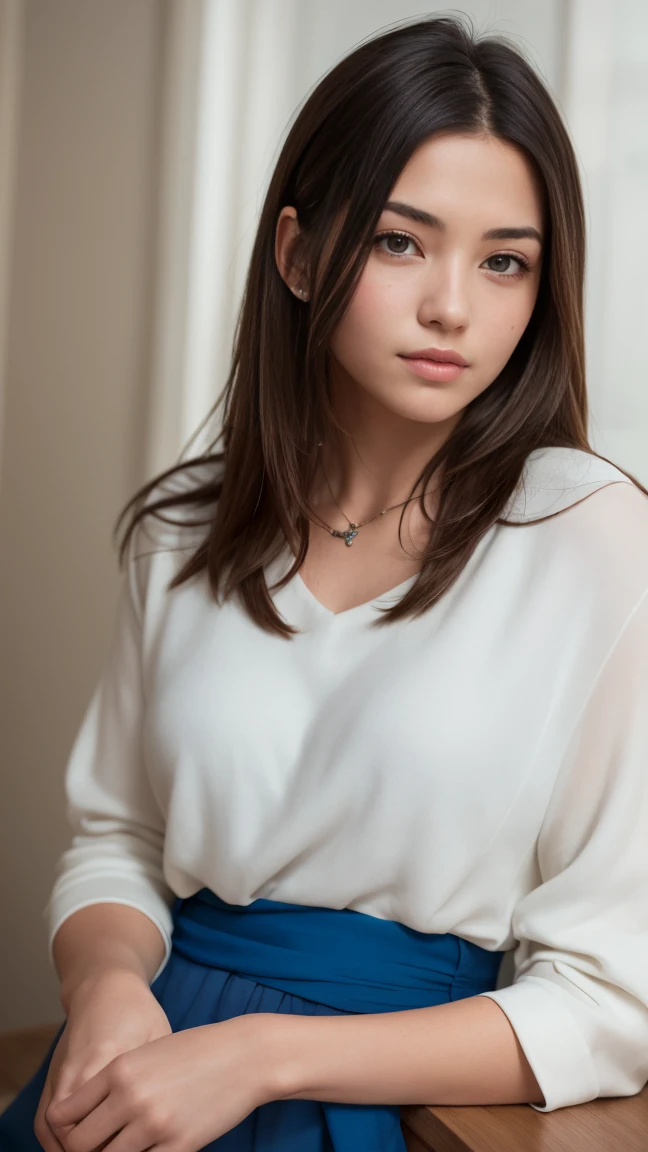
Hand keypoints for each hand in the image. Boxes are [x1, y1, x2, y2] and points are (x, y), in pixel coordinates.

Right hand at [35, 968, 171, 1151]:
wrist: (103, 986)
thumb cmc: (137, 1012)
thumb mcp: (158, 1038)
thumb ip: (158, 1076)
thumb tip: (170, 1119)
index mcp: (109, 1058)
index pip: (103, 1118)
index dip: (116, 1144)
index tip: (137, 1148)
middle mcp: (78, 1070)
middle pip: (75, 1132)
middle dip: (95, 1150)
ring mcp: (62, 1074)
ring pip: (54, 1130)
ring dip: (74, 1148)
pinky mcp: (53, 1077)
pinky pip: (44, 1120)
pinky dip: (56, 1140)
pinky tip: (76, 1148)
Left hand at [43, 1014, 271, 1151]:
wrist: (245, 1056)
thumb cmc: (197, 1051)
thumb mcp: (149, 1052)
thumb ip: (116, 1080)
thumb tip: (87, 1114)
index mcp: (119, 1068)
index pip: (66, 1112)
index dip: (64, 1128)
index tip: (74, 1131)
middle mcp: (131, 1096)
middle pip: (80, 1144)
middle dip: (82, 1150)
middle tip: (96, 1146)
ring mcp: (154, 1124)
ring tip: (127, 1145)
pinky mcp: (178, 1145)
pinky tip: (148, 1150)